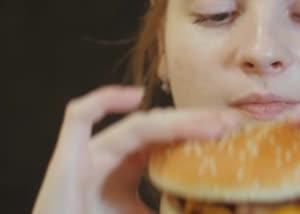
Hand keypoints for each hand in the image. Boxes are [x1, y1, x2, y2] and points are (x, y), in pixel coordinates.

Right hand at [33, 85, 240, 213]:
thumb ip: (170, 209)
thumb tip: (210, 208)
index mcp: (132, 165)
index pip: (173, 138)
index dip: (202, 132)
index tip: (234, 132)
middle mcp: (115, 153)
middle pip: (162, 127)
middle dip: (198, 122)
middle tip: (233, 123)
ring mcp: (91, 152)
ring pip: (137, 124)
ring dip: (176, 121)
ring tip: (211, 124)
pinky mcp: (66, 157)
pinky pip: (79, 116)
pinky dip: (105, 101)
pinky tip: (136, 98)